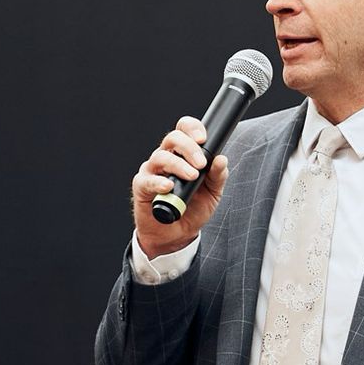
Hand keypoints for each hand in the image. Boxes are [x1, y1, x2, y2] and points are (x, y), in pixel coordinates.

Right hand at [131, 116, 229, 257]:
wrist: (177, 235)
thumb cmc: (193, 209)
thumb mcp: (212, 193)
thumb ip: (218, 176)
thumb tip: (221, 159)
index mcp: (182, 154)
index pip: (184, 130)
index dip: (192, 128)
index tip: (203, 138)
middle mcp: (166, 158)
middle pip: (172, 138)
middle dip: (189, 147)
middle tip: (201, 164)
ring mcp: (152, 171)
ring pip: (161, 157)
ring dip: (178, 165)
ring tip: (192, 176)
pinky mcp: (141, 187)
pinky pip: (147, 180)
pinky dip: (158, 182)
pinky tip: (168, 186)